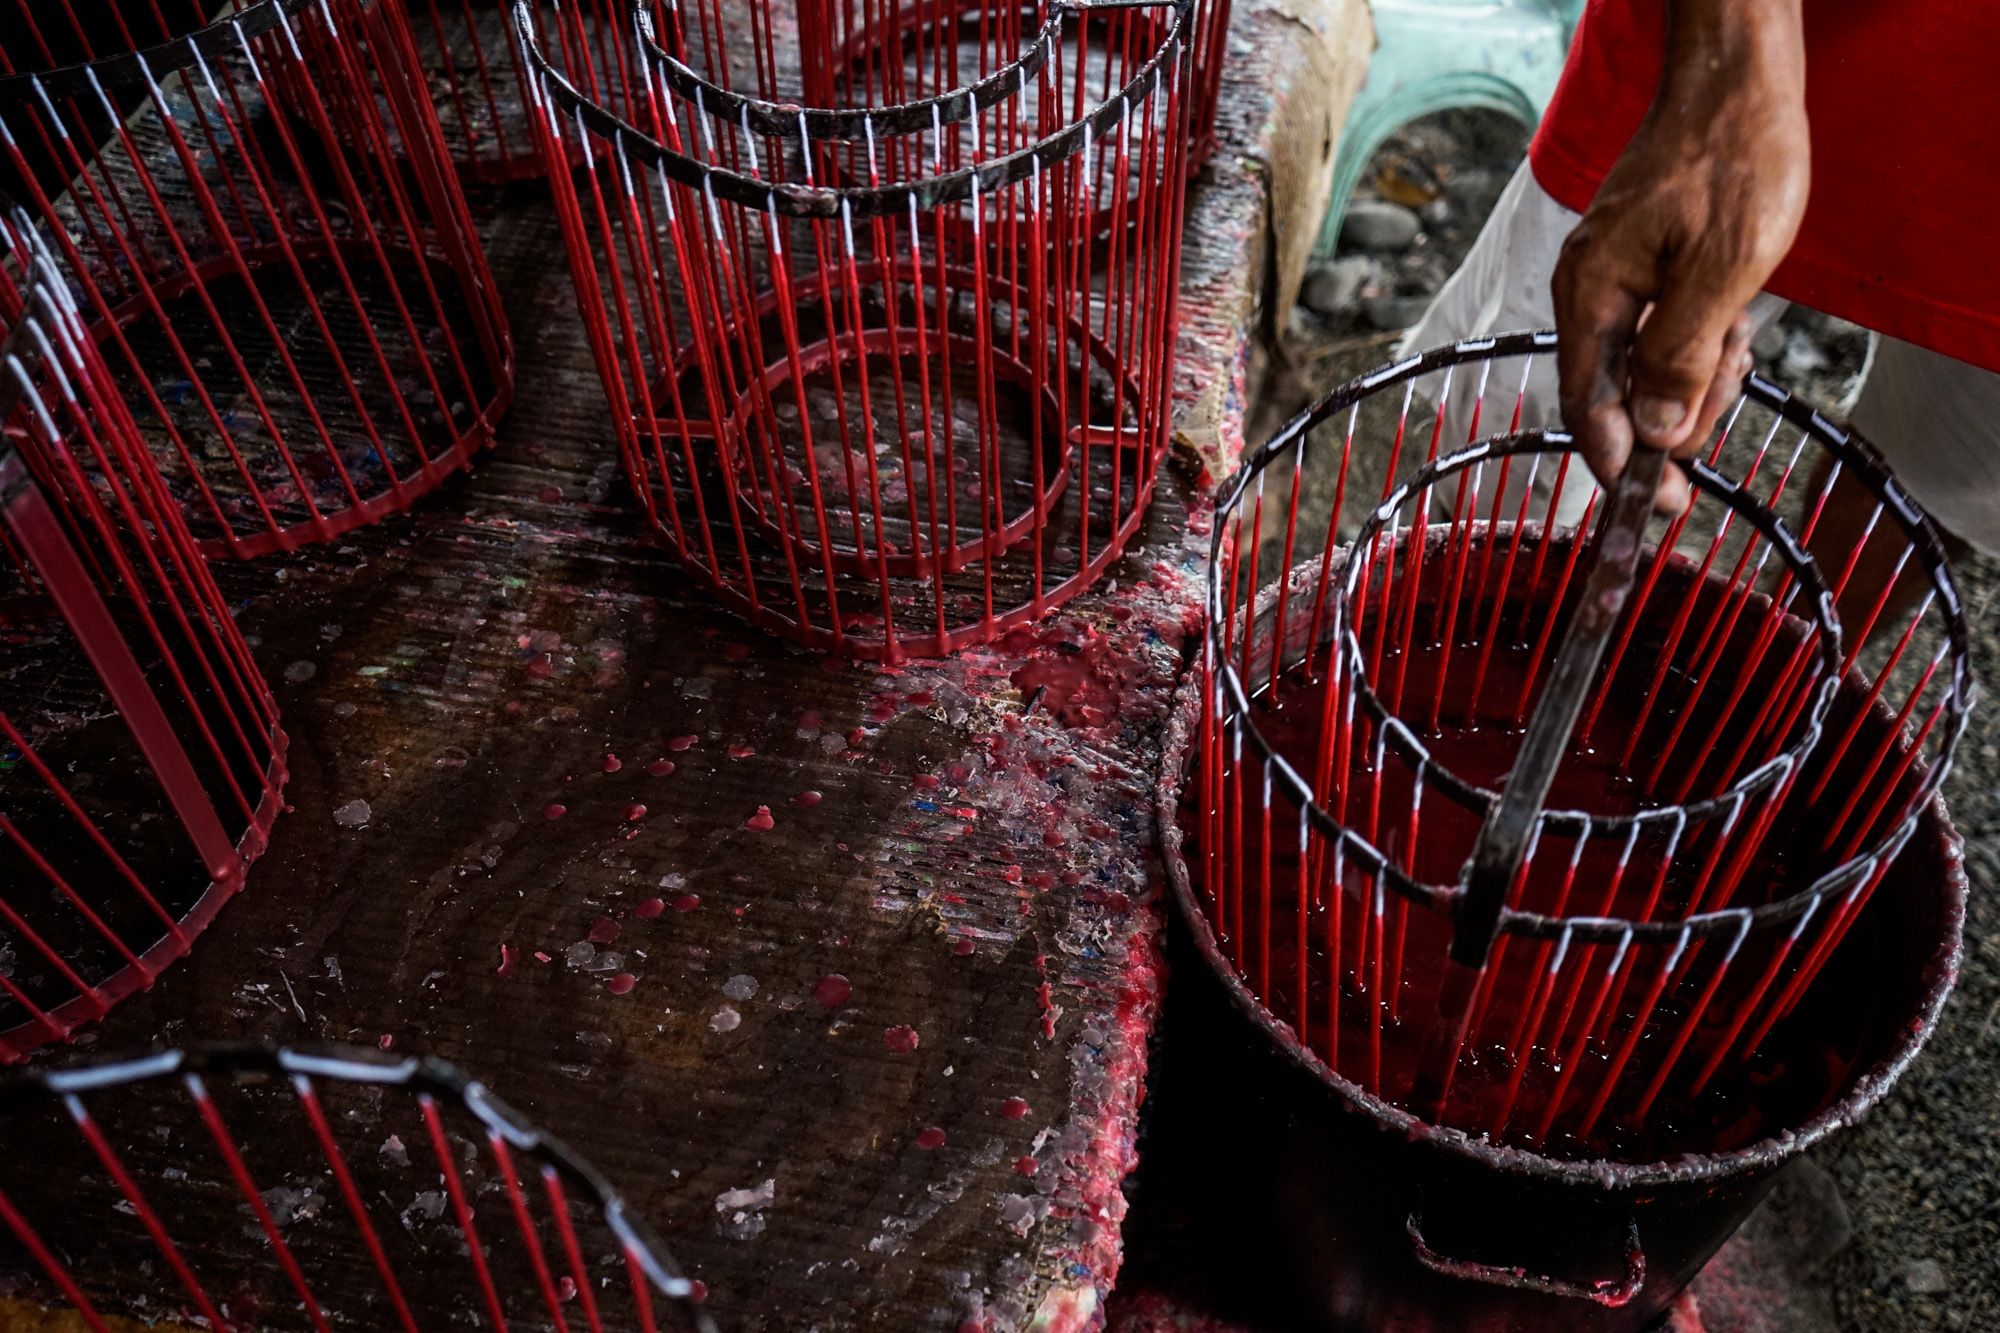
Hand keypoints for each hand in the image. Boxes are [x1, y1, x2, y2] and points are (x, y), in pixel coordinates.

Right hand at [1552, 0, 1808, 512]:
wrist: (1737, 85)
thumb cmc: (1731, 162)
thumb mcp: (1722, 271)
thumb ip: (1680, 356)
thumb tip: (1654, 430)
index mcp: (1590, 296)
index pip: (1588, 406)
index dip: (1622, 464)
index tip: (1661, 505)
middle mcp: (1587, 294)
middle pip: (1615, 395)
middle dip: (1676, 408)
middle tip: (1731, 380)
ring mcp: (1611, 281)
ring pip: (1643, 367)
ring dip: (1696, 371)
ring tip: (1739, 334)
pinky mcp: (1638, 269)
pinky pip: (1658, 333)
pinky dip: (1697, 342)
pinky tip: (1731, 319)